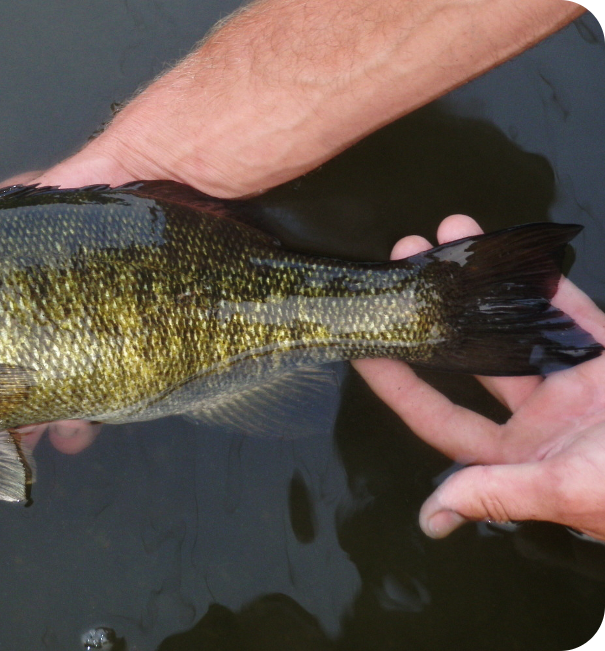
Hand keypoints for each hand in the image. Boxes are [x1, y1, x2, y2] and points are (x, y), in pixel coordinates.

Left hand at [353, 215, 604, 541]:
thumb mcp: (575, 491)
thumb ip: (503, 494)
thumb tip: (434, 514)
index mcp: (521, 460)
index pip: (441, 419)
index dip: (399, 385)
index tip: (363, 346)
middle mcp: (540, 421)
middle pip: (469, 360)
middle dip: (435, 315)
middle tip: (403, 266)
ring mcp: (576, 386)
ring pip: (514, 326)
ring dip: (481, 286)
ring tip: (446, 237)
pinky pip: (571, 314)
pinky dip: (542, 283)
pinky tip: (508, 250)